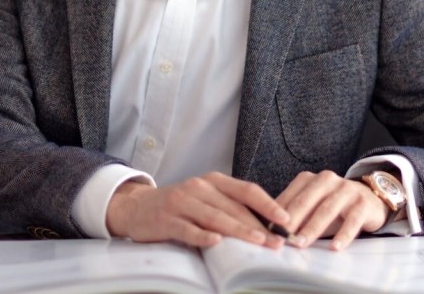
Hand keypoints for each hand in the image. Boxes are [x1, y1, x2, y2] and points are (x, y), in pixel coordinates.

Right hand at [106, 172, 290, 248]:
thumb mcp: (206, 198)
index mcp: (214, 181)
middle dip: (259, 226)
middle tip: (277, 242)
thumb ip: (230, 206)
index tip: (286, 219)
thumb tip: (267, 225)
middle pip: (234, 207)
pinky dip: (202, 236)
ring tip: (257, 242)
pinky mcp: (166, 219)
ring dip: (238, 231)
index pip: (247, 190)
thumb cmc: (181, 206)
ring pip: (215, 217)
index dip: (268, 205)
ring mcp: (182, 202)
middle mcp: (199, 187)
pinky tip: (215, 243)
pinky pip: (187, 228)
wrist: (138, 207)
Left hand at [276, 170, 390, 250]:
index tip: (266, 230)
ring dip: (312, 228)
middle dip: (291, 220)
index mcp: (310, 179)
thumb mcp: (311, 206)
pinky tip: (335, 247)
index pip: (290, 196)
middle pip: (306, 201)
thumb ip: (292, 213)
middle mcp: (327, 180)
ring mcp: (346, 190)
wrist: (369, 197)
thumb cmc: (332, 206)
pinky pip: (352, 221)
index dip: (277, 214)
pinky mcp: (362, 204)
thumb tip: (265, 230)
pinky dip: (343, 235)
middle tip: (280, 238)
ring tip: (300, 243)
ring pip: (326, 210)